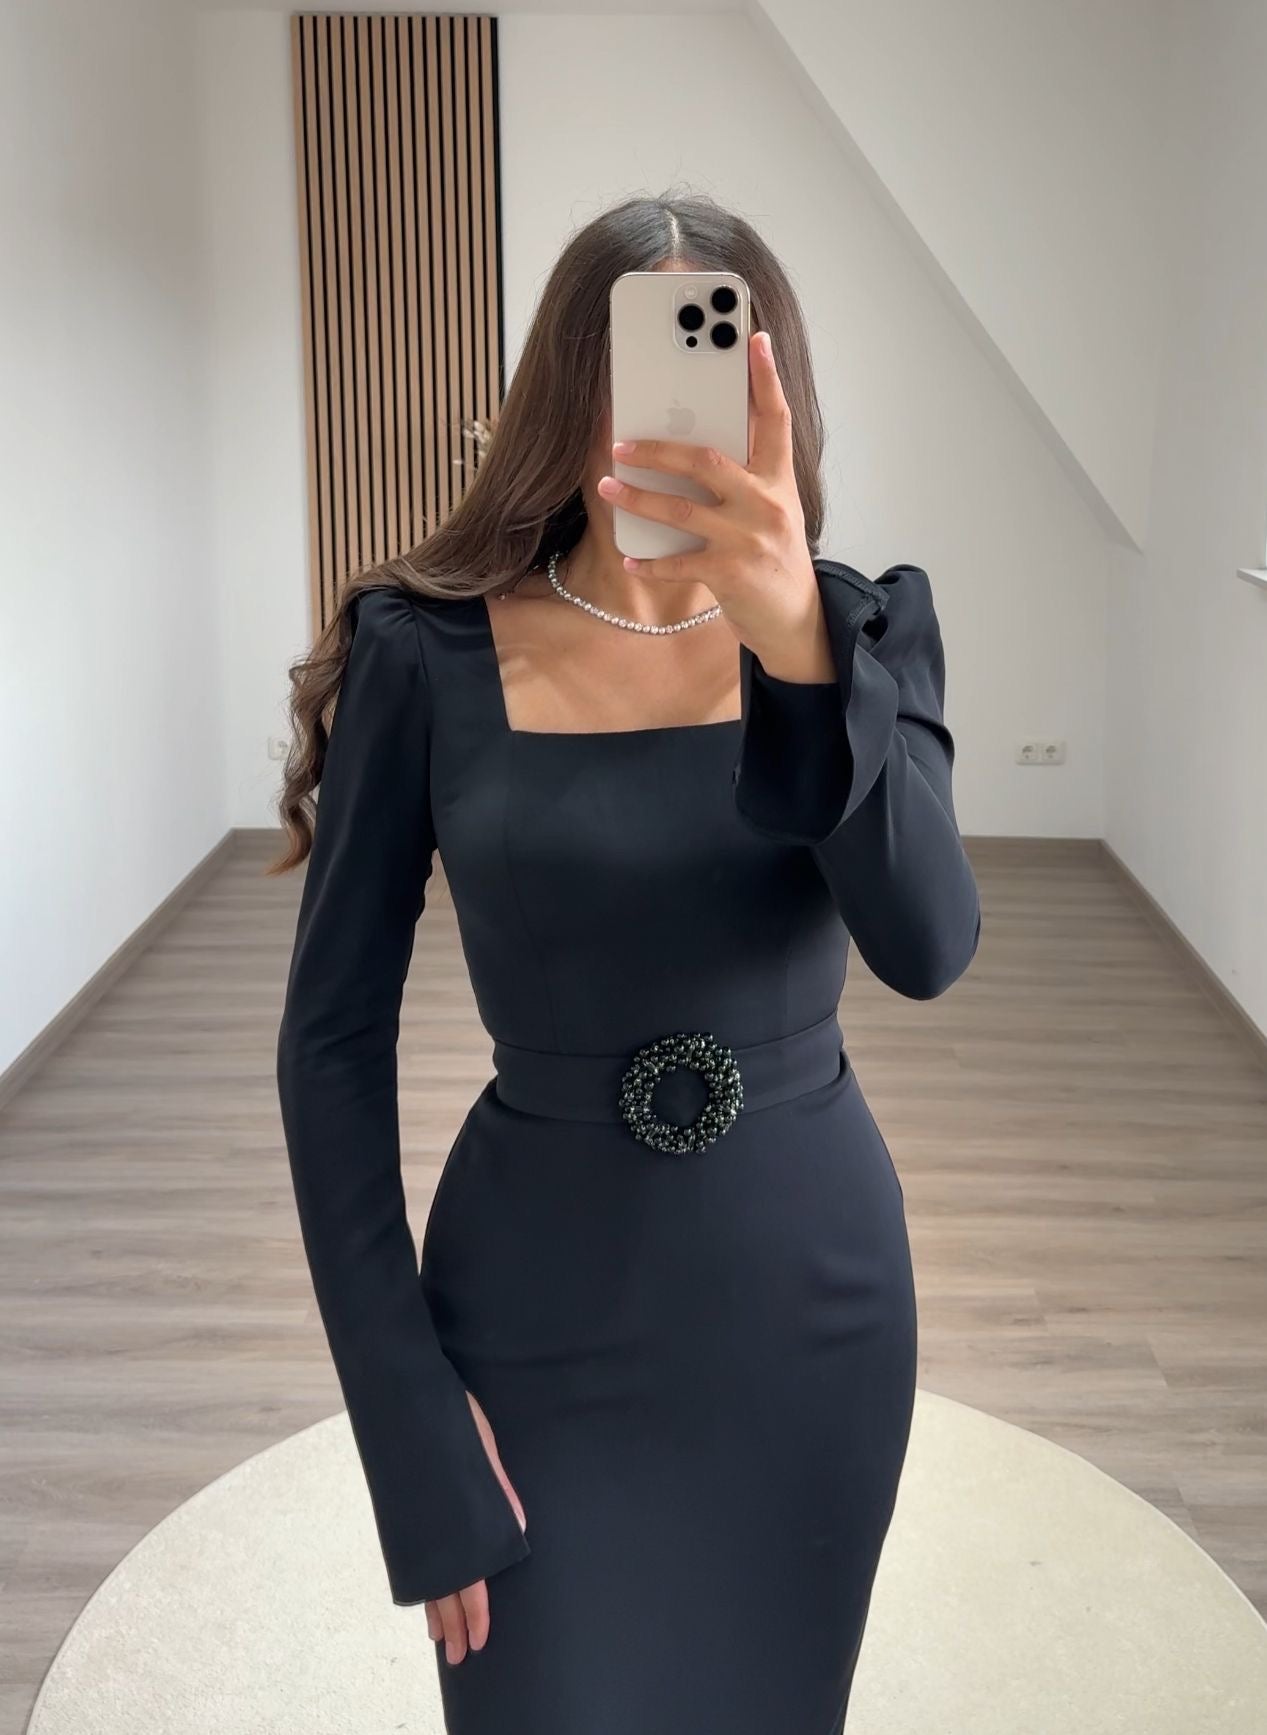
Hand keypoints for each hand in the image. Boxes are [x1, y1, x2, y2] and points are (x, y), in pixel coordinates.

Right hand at [424, 1391, 526, 1665]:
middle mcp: (435, 1526)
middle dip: (452, 1626)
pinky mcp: (411, 1509)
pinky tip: (425, 1593)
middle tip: (459, 1658)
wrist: (409, 1390)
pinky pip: (417, 1559)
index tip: (477, 1643)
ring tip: (439, 1637)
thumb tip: (522, 1527)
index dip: (474, 1615)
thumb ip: (499, 1491)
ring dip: (435, 1610)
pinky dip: (424, 1583)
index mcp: (456, 1518)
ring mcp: (419, 1520)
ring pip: (426, 1578)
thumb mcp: (483, 1450)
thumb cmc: (453, 1415)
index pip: (468, 1582)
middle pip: (444, 1591)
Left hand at [595, 329, 834, 683]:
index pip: (775, 419)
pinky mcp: (732, 574)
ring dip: (639, 498)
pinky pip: (679, 561)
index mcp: (779, 481)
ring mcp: (749, 539)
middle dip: (659, 449)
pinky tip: (630, 556)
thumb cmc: (773, 558)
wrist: (796, 620)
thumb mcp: (771, 511)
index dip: (765, 377)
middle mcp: (767, 504)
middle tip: (621, 442)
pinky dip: (650, 560)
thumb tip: (686, 447)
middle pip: (707, 460)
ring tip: (609, 487)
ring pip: (683, 508)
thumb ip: (743, 479)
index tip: (754, 337)